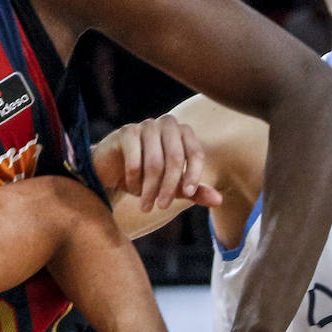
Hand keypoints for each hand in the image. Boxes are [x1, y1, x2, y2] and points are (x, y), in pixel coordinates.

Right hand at [93, 116, 222, 212]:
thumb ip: (194, 191)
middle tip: (162, 207)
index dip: (194, 175)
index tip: (187, 194)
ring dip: (150, 189)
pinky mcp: (126, 132)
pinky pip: (134, 161)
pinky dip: (134, 180)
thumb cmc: (146, 177)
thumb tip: (219, 201)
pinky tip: (131, 187)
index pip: (195, 153)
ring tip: (146, 205)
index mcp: (183, 132)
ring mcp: (145, 126)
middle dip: (169, 187)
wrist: (111, 170)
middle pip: (175, 158)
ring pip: (154, 163)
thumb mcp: (172, 187)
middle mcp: (167, 124)